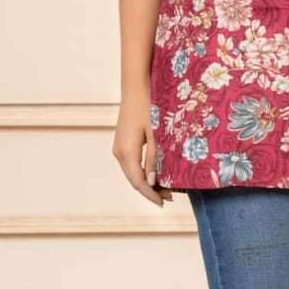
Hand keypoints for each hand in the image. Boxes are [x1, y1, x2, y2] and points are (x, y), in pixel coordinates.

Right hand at [113, 91, 169, 205]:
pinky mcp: (122, 141)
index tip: (164, 203)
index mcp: (126, 152)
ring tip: (166, 188)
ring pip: (132, 171)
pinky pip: (132, 163)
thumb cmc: (149, 106)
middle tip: (170, 198)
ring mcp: (119, 146)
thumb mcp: (156, 134)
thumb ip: (154, 158)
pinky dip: (143, 171)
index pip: (138, 182)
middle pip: (134, 179)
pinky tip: (155, 172)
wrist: (136, 85)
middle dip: (151, 190)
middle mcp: (119, 152)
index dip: (151, 195)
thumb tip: (152, 182)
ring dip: (148, 181)